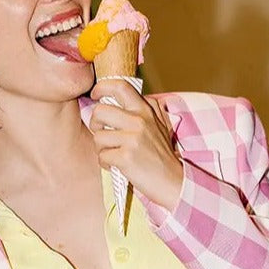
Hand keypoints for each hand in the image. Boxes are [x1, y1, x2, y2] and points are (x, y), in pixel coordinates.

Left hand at [88, 79, 182, 209]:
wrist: (172, 181)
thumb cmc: (160, 155)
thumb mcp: (157, 125)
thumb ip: (142, 109)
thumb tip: (117, 96)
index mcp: (146, 110)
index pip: (120, 86)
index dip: (101, 87)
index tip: (95, 94)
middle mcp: (139, 121)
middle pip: (100, 111)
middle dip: (95, 125)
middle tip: (103, 134)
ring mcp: (133, 139)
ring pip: (98, 136)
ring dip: (102, 149)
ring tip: (115, 154)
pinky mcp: (126, 157)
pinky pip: (102, 156)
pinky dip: (106, 164)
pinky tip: (118, 165)